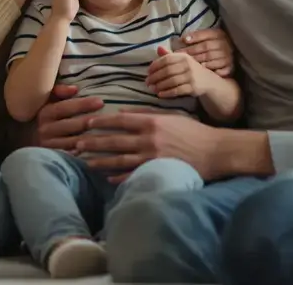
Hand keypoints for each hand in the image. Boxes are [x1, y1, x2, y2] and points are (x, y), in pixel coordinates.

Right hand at [34, 84, 104, 151]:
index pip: (64, 108)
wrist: (30, 142)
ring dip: (90, 139)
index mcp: (45, 113)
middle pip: (71, 125)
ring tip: (107, 134)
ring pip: (73, 142)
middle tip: (108, 118)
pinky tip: (98, 152)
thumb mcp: (48, 101)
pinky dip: (85, 154)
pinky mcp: (55, 159)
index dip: (82, 104)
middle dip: (89, 121)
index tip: (100, 101)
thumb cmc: (47, 118)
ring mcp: (50, 146)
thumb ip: (59, 91)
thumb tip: (74, 89)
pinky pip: (72, 157)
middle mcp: (45, 130)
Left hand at [76, 112, 220, 181]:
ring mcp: (152, 158)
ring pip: (119, 160)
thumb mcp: (170, 116)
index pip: (120, 120)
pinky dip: (119, 177)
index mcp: (151, 122)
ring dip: (101, 161)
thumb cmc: (194, 132)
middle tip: (77, 144)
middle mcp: (148, 139)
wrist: (215, 152)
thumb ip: (146, 114)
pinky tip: (108, 179)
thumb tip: (123, 113)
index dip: (102, 122)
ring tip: (86, 162)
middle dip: (94, 142)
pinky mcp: (157, 172)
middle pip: (114, 141)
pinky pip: (133, 176)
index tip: (88, 123)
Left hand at [146, 47, 214, 98]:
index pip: (166, 59)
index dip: (155, 65)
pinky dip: (167, 93)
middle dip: (155, 77)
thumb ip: (169, 56)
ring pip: (171, 81)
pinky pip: (177, 90)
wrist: (208, 81)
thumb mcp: (182, 61)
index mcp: (183, 57)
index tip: (148, 71)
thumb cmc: (191, 70)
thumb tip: (158, 48)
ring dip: (159, 85)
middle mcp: (188, 65)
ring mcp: (191, 77)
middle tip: (147, 82)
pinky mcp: (193, 88)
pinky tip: (160, 94)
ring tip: (152, 88)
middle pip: (167, 71)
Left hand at [176, 27, 234, 77]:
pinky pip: (220, 69)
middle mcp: (225, 44)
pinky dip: (211, 70)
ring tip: (187, 63)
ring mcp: (228, 56)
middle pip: (206, 47)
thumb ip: (197, 36)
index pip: (206, 34)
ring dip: (198, 60)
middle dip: (191, 50)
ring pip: (211, 58)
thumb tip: (182, 39)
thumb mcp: (207, 37)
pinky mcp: (230, 67)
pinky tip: (202, 70)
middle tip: (179, 54)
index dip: (195, 37)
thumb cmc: (213, 46)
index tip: (183, 40)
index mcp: (219, 35)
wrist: (230, 55)